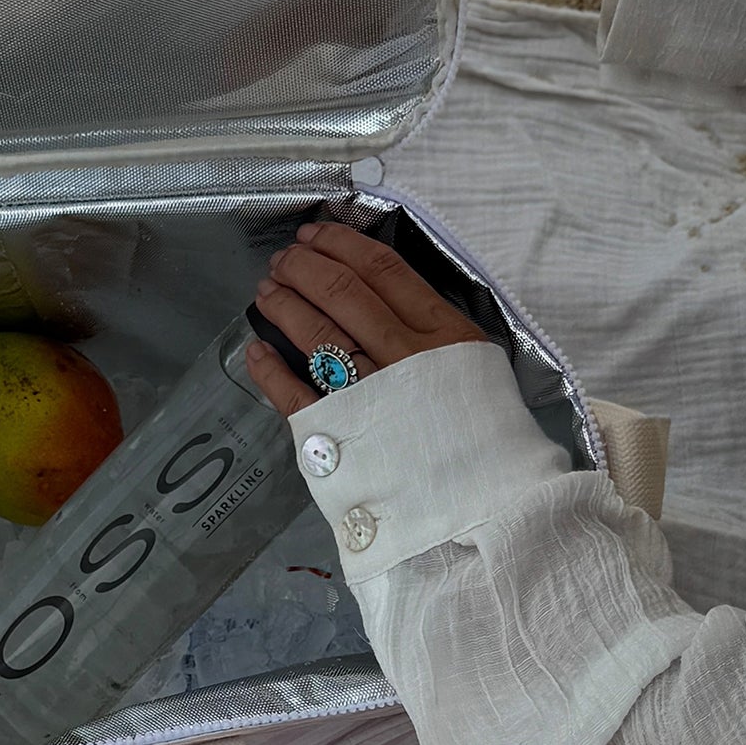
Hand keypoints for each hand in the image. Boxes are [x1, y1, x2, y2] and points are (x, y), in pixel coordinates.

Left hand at [246, 222, 489, 417]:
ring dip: (283, 305)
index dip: (340, 245)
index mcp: (445, 334)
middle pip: (341, 292)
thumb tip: (391, 304)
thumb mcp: (479, 370)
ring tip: (266, 292)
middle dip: (303, 267)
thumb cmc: (487, 439)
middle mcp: (405, 358)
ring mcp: (370, 396)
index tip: (315, 236)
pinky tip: (257, 349)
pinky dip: (269, 368)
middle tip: (283, 261)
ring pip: (314, 334)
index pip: (383, 270)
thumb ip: (439, 336)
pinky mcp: (341, 435)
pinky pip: (293, 393)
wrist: (488, 508)